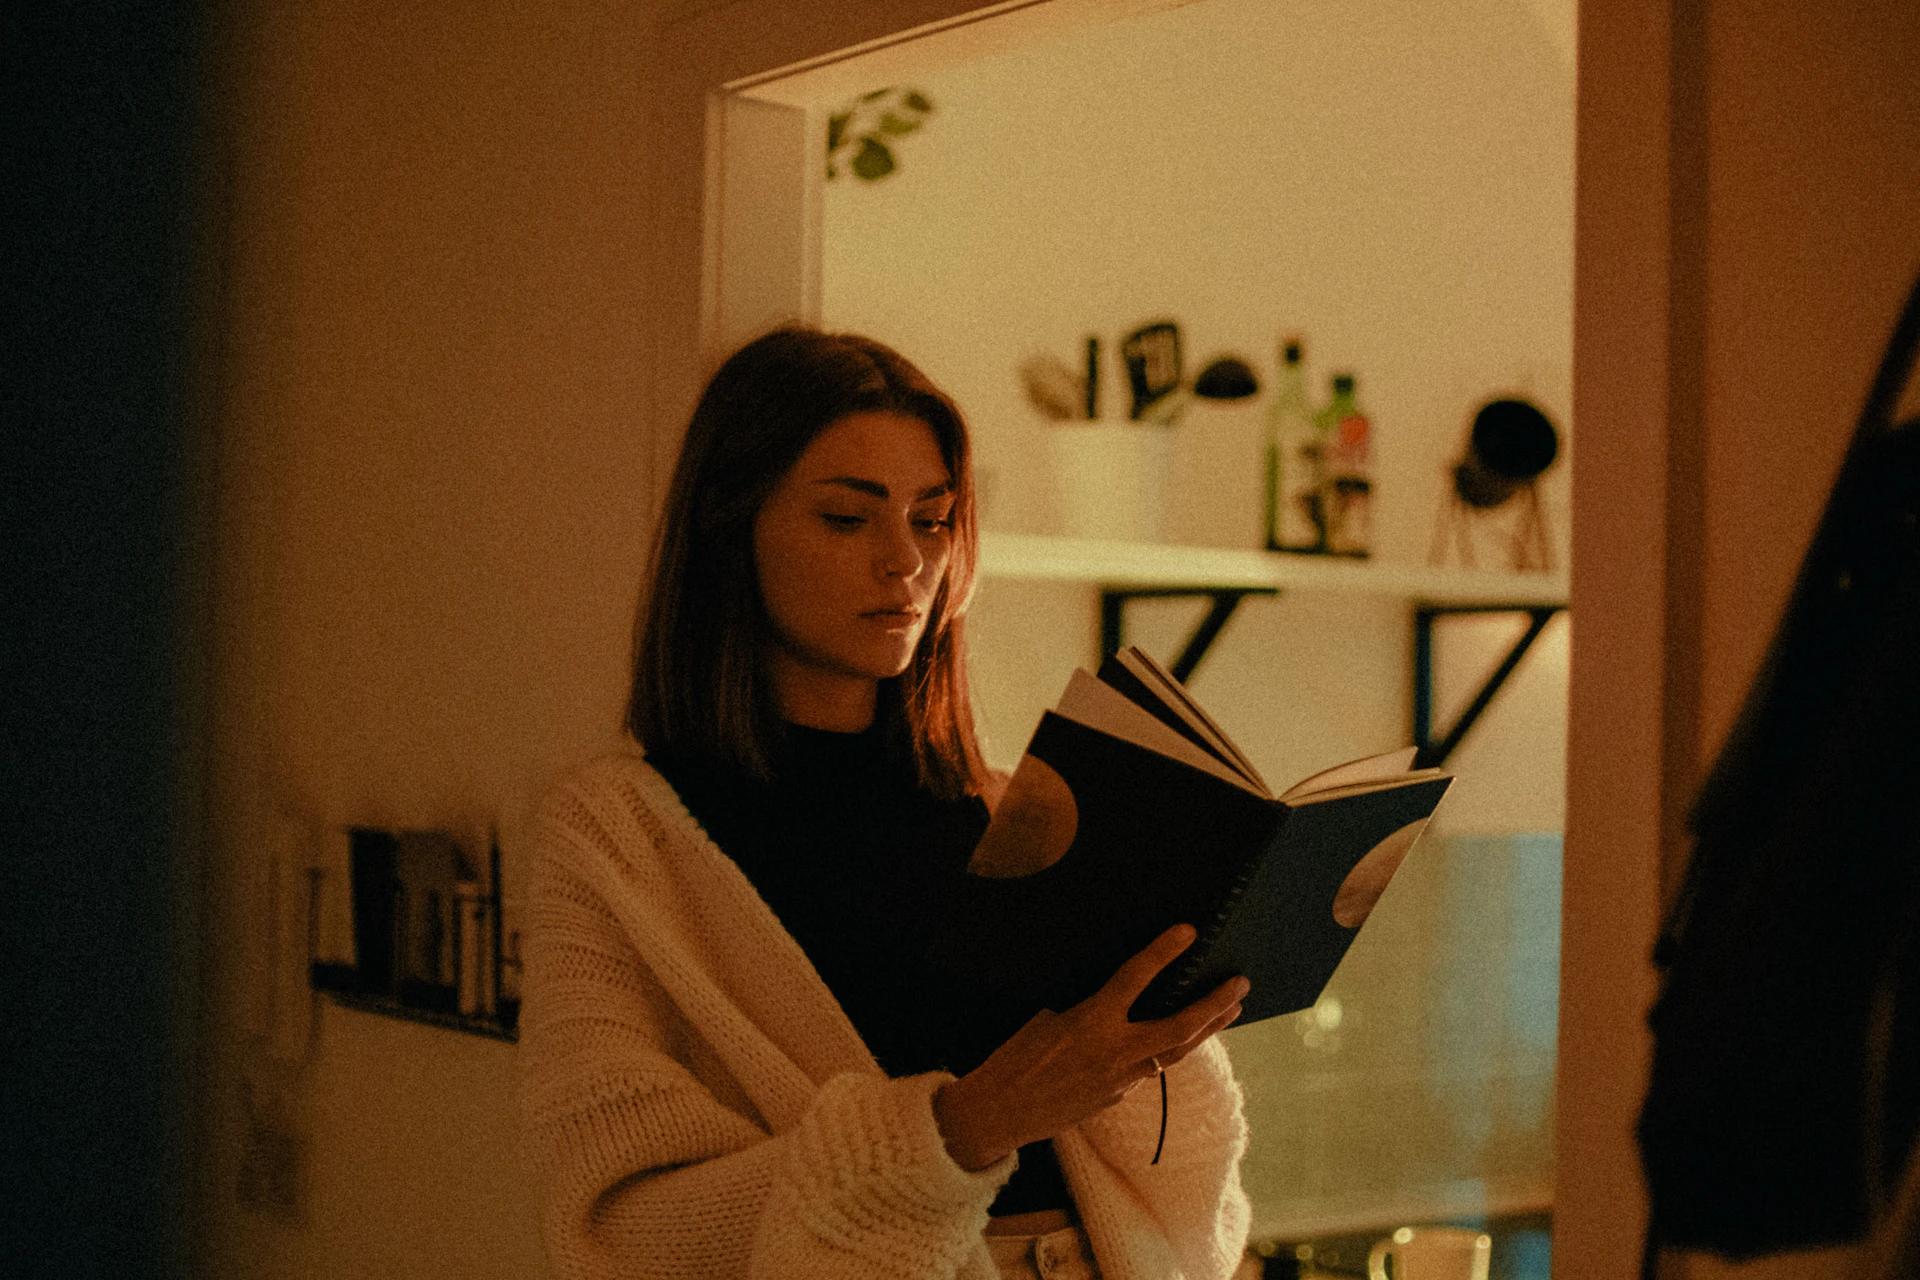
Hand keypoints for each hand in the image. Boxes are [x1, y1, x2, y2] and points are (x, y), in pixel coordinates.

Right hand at [933, 924, 1247, 1170]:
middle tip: (1240, 983)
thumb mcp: (1048, 1016)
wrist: (999, 1112)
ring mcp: (1120, 1080)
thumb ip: (1088, 1005)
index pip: (1136, 978)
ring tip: (1232, 1009)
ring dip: (1207, 1029)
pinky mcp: (1117, 1097)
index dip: (1163, 952)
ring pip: (1176, 1053)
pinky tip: (1178, 1039)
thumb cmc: (1015, 1057)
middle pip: (1180, 1028)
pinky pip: (1149, 1069)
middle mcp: (1113, 1052)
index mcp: (1089, 1021)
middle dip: (1214, 1004)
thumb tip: (1118, 991)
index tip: (1188, 932)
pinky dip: (1167, 1050)